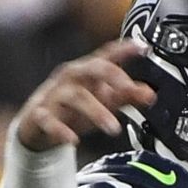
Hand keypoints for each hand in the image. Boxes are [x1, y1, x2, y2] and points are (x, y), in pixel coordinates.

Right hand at [16, 40, 155, 150]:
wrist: (37, 124)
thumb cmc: (74, 108)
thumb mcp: (103, 100)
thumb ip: (127, 96)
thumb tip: (151, 94)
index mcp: (87, 71)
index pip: (107, 55)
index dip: (124, 49)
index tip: (143, 47)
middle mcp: (71, 78)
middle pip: (92, 69)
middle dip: (112, 77)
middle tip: (129, 90)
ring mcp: (54, 95)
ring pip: (76, 97)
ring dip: (97, 111)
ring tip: (114, 128)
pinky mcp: (40, 114)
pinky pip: (49, 120)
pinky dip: (60, 130)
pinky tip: (73, 140)